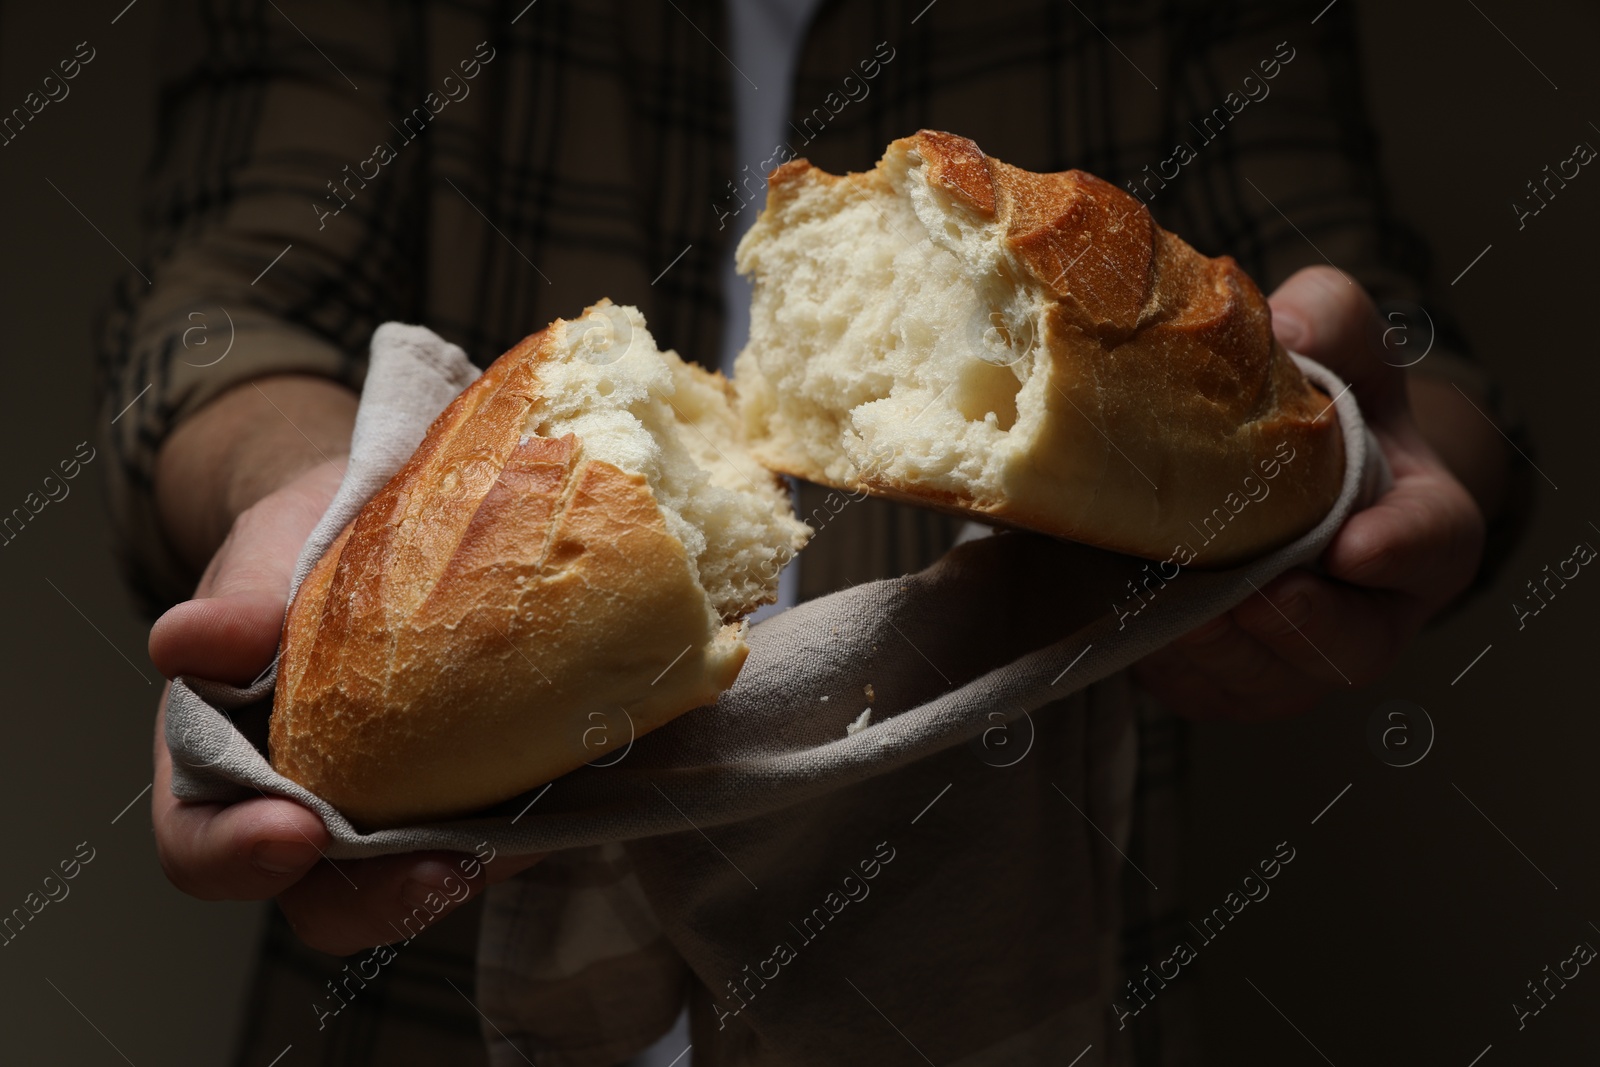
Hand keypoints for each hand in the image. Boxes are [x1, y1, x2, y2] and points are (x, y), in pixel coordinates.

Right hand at [148, 407, 540, 953]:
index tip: (292, 830)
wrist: (384, 515)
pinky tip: (570, 783)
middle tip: (441, 867)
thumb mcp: (261, 559)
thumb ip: (233, 608)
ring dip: (477, 866)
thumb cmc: (304, 548)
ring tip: (519, 838)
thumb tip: (193, 639)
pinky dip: (535, 821)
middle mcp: (311, 812)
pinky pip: (508, 830)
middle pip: (330, 899)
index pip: (203, 849)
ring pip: (429, 878)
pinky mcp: (481, 793)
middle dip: (382, 897)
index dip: (236, 857)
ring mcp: (401, 814)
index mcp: (222, 770)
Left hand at [1133, 266, 1485, 719]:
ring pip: (1265, 679)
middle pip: (1348, 645)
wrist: (1259, 468)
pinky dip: (1165, 663)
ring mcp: (1296, 656)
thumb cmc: (1318, 405)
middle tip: (1240, 596)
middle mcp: (1370, 609)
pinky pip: (1201, 690)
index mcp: (1418, 526)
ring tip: (1161, 602)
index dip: (1398, 550)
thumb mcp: (1337, 342)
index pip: (1434, 544)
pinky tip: (1122, 619)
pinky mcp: (1226, 680)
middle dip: (1293, 627)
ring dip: (1215, 652)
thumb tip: (1278, 326)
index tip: (1349, 545)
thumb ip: (1326, 319)